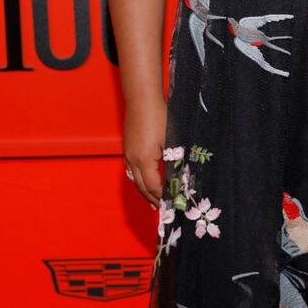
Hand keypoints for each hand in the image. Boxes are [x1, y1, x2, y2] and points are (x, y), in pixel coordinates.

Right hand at [122, 94, 166, 208]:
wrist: (141, 98)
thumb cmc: (159, 117)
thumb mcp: (171, 140)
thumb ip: (174, 159)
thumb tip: (179, 176)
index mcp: (145, 160)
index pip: (153, 186)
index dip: (162, 197)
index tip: (171, 204)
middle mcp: (133, 159)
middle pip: (141, 186)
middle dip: (151, 198)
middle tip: (160, 209)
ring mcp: (128, 153)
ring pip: (134, 179)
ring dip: (143, 191)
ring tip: (151, 201)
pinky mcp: (127, 147)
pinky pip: (132, 170)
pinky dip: (139, 179)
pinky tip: (144, 180)